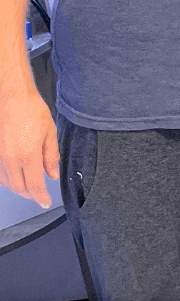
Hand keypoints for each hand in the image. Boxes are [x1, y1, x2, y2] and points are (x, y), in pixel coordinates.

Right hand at [0, 86, 58, 207]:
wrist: (11, 98)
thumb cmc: (31, 111)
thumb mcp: (50, 132)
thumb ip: (51, 156)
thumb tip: (52, 174)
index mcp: (27, 156)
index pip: (34, 185)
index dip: (41, 197)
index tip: (46, 202)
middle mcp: (10, 160)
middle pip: (19, 187)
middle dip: (30, 194)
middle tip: (40, 195)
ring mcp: (0, 157)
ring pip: (7, 182)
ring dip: (19, 187)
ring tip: (30, 186)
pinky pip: (0, 173)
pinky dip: (8, 179)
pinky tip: (15, 176)